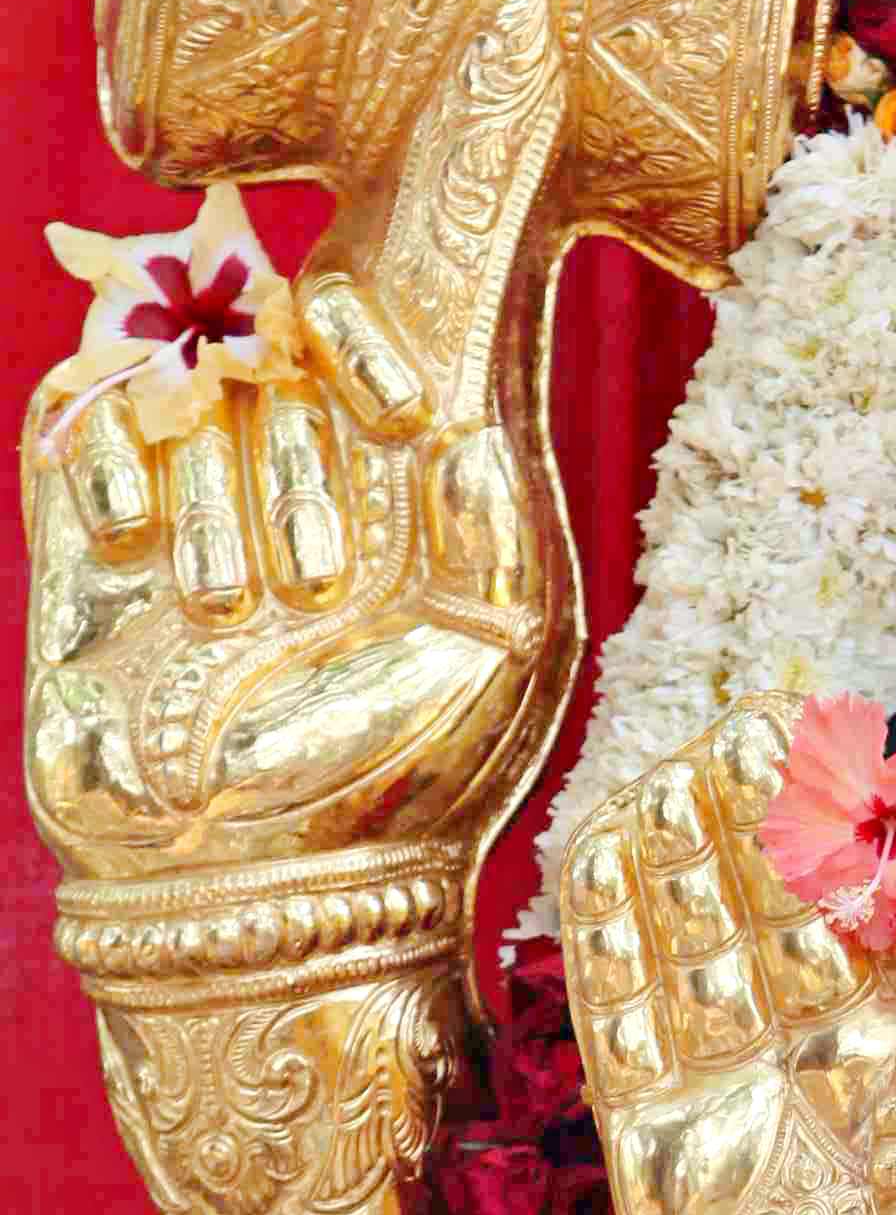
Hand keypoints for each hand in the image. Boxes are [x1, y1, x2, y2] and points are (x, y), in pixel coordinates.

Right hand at [23, 272, 559, 898]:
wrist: (252, 881)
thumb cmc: (403, 778)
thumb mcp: (498, 657)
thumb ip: (495, 531)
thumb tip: (466, 421)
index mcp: (398, 484)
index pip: (367, 332)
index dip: (369, 335)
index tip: (399, 399)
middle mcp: (293, 472)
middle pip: (274, 356)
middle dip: (300, 466)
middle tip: (314, 587)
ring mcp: (188, 496)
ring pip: (183, 395)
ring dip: (214, 497)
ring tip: (233, 614)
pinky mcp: (90, 534)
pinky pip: (78, 421)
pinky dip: (110, 463)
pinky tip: (137, 547)